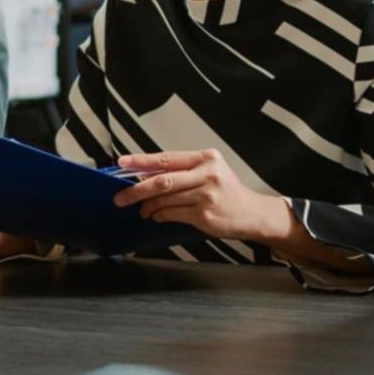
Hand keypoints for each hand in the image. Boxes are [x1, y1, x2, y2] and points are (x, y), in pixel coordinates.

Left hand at [110, 150, 291, 242]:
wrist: (252, 213)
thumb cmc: (227, 192)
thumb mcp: (209, 172)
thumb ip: (182, 171)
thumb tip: (146, 176)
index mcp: (206, 158)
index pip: (167, 158)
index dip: (142, 161)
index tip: (123, 162)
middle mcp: (207, 174)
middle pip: (162, 180)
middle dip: (137, 189)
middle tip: (120, 197)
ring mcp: (206, 195)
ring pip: (165, 199)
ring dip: (148, 205)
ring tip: (142, 209)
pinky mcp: (205, 214)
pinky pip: (173, 214)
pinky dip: (160, 215)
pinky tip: (157, 216)